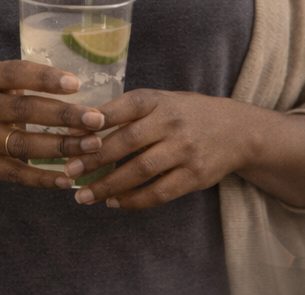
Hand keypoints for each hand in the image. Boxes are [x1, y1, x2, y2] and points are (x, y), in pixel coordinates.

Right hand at [0, 60, 106, 189]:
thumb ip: (25, 83)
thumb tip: (79, 88)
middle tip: (96, 119)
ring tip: (92, 146)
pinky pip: (17, 174)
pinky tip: (67, 178)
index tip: (76, 83)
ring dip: (61, 146)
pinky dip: (43, 178)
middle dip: (63, 115)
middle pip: (24, 110)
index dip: (44, 78)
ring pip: (23, 144)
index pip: (13, 74)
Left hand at [64, 90, 263, 209]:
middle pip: (127, 142)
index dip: (94, 121)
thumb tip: (77, 129)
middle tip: (69, 171)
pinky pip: (160, 192)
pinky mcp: (195, 176)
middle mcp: (171, 123)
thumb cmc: (182, 113)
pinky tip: (114, 202)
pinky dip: (134, 200)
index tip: (67, 135)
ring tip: (84, 195)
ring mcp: (185, 151)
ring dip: (109, 185)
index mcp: (156, 100)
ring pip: (141, 171)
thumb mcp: (157, 101)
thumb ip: (122, 113)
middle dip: (94, 158)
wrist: (236, 130)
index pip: (122, 108)